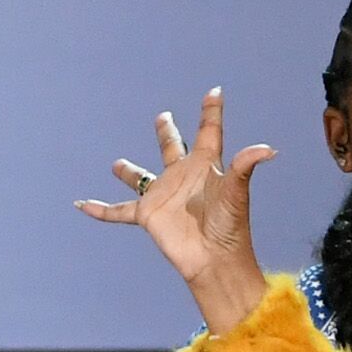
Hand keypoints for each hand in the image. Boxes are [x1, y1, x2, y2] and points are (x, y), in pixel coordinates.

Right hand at [78, 88, 275, 333]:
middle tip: (163, 117)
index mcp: (207, 167)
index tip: (215, 92)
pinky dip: (100, 209)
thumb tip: (269, 149)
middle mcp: (183, 177)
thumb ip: (246, 166)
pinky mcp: (147, 215)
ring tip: (117, 164)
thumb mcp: (237, 192)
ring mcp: (163, 196)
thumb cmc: (229, 226)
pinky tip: (81, 204)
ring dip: (129, 172)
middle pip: (172, 149)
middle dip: (167, 133)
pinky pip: (118, 211)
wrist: (214, 259)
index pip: (209, 133)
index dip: (211, 113)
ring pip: (142, 178)